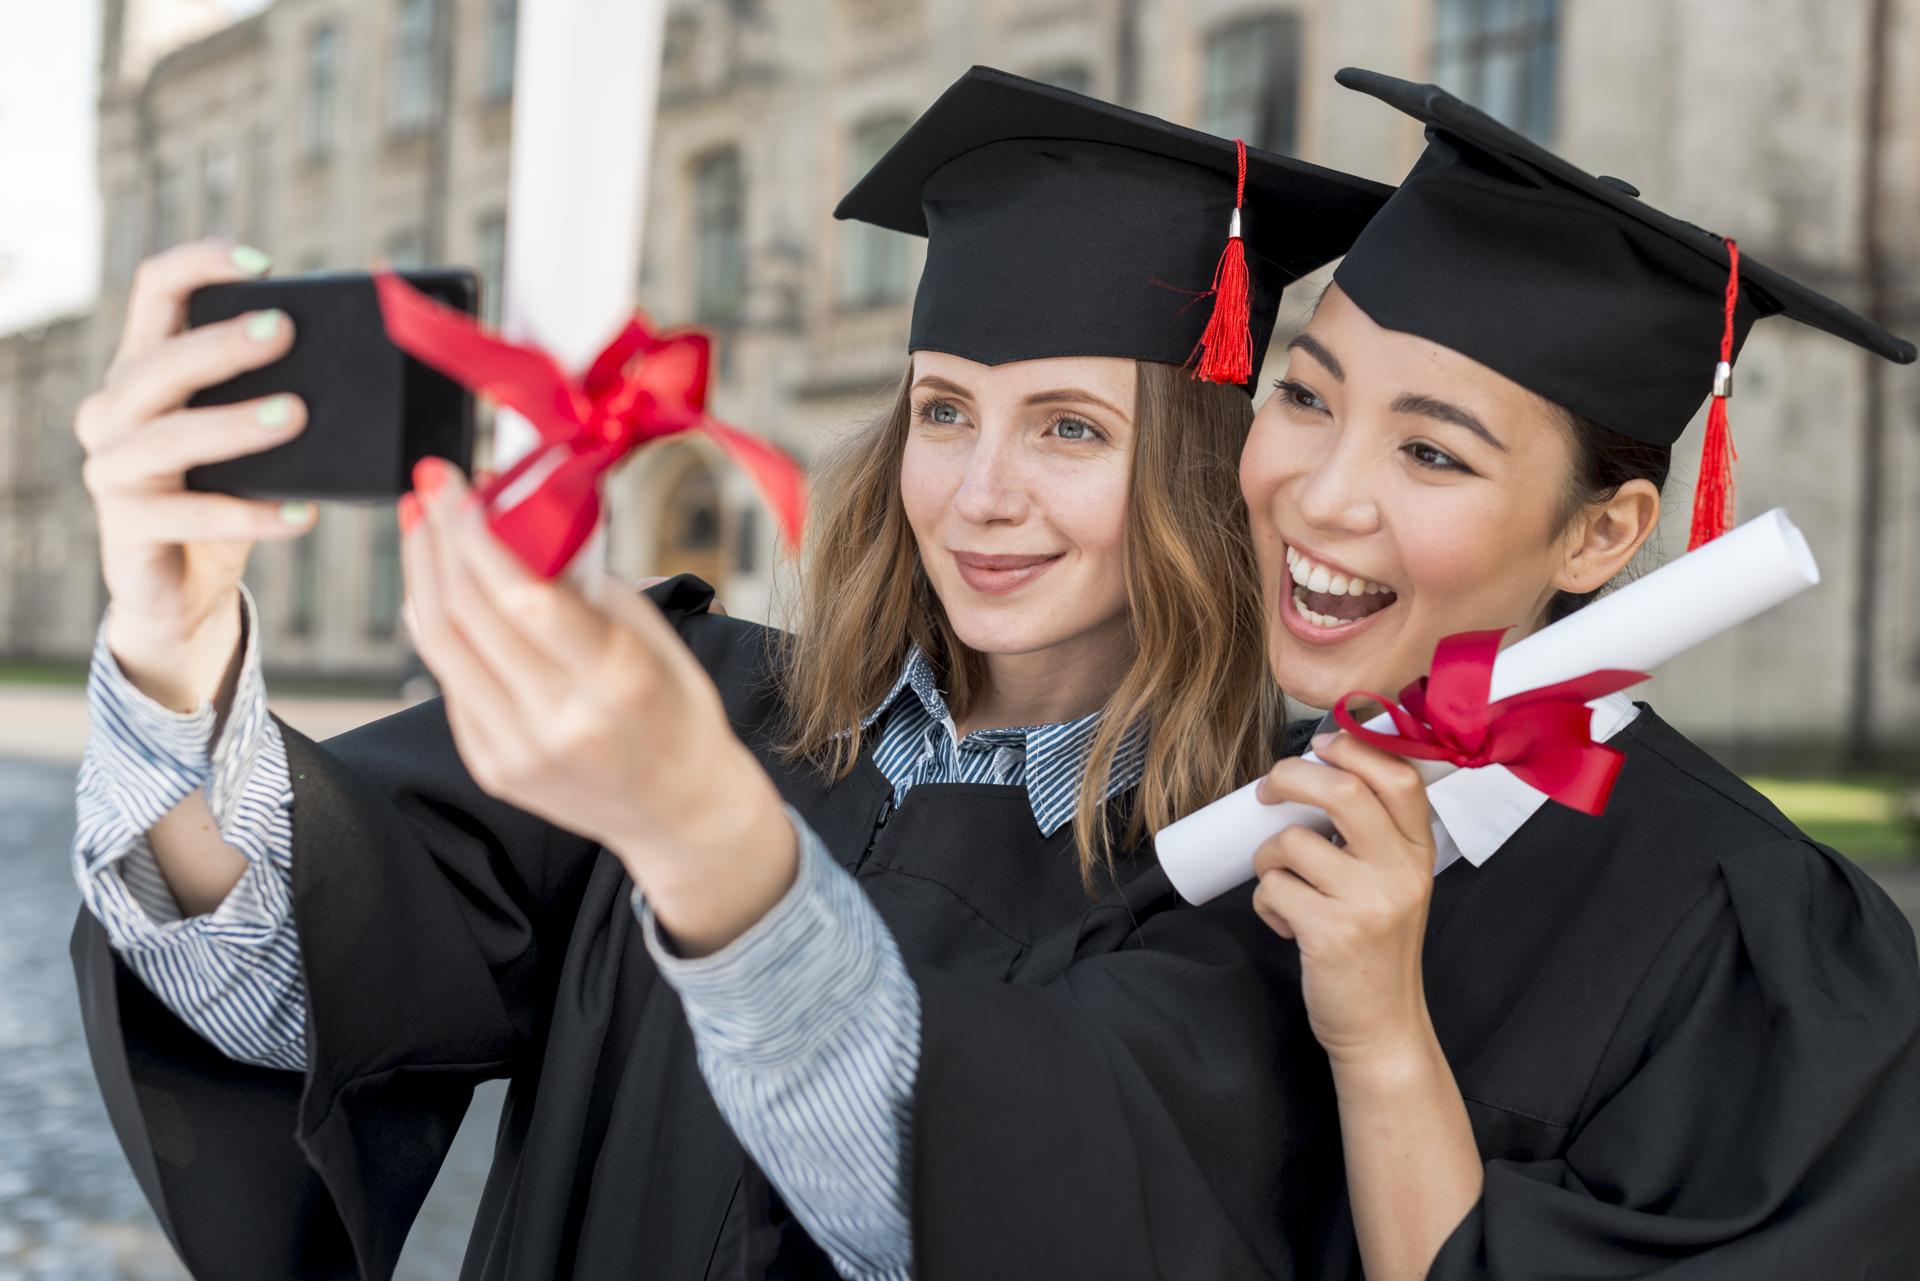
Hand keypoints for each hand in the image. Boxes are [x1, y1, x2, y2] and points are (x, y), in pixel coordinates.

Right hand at [78, 240, 317, 711]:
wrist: (182, 592)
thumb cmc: (224, 496)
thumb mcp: (252, 441)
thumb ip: (282, 394)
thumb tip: (372, 361)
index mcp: (143, 369)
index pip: (154, 292)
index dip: (200, 265)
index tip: (262, 263)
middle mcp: (114, 411)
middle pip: (159, 363)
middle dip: (222, 344)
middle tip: (284, 331)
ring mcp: (112, 471)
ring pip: (169, 438)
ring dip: (234, 424)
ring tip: (296, 415)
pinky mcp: (127, 531)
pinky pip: (191, 518)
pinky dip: (250, 514)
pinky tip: (301, 513)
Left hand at [401, 458, 794, 952]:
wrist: (684, 812)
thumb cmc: (680, 712)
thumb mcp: (656, 638)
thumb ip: (587, 585)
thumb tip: (523, 517)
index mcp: (615, 679)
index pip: (521, 595)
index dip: (475, 531)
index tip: (453, 480)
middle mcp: (560, 720)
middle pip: (467, 613)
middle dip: (439, 538)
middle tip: (429, 485)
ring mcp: (518, 750)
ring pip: (442, 646)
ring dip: (423, 576)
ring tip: (422, 526)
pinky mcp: (493, 768)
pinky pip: (450, 684)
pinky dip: (439, 628)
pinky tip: (439, 589)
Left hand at [1250, 732, 1438, 1067]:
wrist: (1383, 1026)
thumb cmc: (1376, 947)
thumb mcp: (1395, 882)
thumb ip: (1373, 832)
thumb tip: (1316, 770)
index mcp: (1418, 851)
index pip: (1398, 775)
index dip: (1352, 747)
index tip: (1318, 747)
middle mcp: (1401, 872)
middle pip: (1342, 790)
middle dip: (1289, 777)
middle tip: (1268, 791)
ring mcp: (1369, 903)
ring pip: (1291, 842)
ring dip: (1268, 859)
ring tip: (1283, 885)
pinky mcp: (1332, 933)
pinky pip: (1273, 888)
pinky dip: (1265, 901)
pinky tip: (1286, 924)